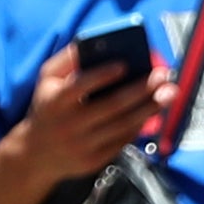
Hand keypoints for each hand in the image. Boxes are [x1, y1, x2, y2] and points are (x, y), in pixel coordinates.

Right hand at [17, 40, 157, 186]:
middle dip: (141, 89)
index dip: (102, 75)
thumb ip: (67, 59)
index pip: (79, 86)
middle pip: (111, 106)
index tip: (125, 64)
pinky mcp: (93, 161)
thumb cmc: (48, 107)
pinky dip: (140, 125)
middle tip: (162, 76)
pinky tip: (152, 111)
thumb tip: (94, 41)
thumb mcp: (47, 81)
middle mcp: (68, 125)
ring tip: (167, 93)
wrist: (35, 155)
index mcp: (55, 101)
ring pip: (123, 125)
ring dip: (149, 108)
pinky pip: (122, 141)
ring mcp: (81, 146)